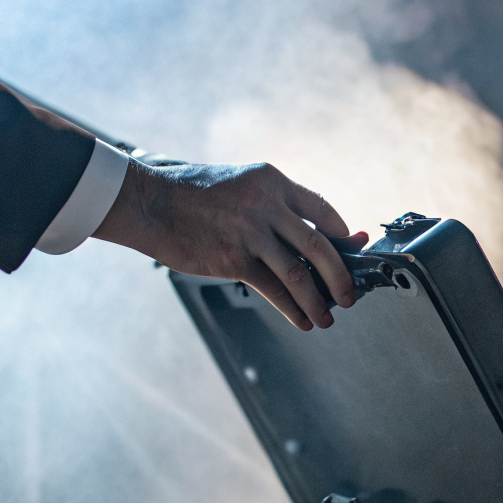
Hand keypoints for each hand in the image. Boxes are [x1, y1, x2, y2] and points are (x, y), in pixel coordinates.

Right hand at [93, 159, 368, 329]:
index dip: (343, 235)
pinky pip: (274, 290)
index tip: (353, 252)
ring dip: (320, 301)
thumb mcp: (239, 183)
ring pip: (301, 274)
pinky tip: (303, 321)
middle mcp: (268, 205)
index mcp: (272, 181)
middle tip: (350, 294)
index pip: (323, 209)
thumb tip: (302, 229)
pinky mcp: (235, 259)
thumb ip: (269, 203)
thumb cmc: (190, 194)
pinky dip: (293, 309)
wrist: (150, 202)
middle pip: (321, 246)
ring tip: (328, 317)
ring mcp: (252, 233)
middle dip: (341, 276)